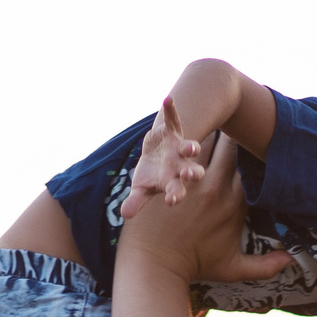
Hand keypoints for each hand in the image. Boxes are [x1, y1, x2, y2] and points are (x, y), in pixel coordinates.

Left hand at [119, 124, 292, 284]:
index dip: (255, 147)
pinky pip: (182, 145)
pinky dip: (184, 128)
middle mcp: (218, 187)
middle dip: (236, 129)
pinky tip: (181, 108)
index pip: (253, 165)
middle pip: (233, 146)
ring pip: (208, 140)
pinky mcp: (170, 176)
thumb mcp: (234, 269)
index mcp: (236, 204)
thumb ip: (266, 266)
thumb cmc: (194, 267)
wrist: (156, 267)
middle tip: (236, 111)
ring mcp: (193, 180)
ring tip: (214, 106)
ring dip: (212, 126)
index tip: (258, 134)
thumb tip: (293, 261)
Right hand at [120, 95, 207, 221]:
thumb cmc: (152, 175)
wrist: (158, 154)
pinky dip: (170, 110)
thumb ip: (136, 200)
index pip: (176, 190)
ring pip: (190, 147)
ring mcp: (179, 147)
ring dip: (191, 147)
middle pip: (191, 171)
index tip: (171, 200)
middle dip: (191, 173)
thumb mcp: (142, 188)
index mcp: (172, 181)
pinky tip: (167, 100)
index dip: (175, 195)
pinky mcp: (173, 129)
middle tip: (189, 174)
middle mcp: (180, 165)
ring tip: (190, 147)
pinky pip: (173, 118)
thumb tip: (125, 215)